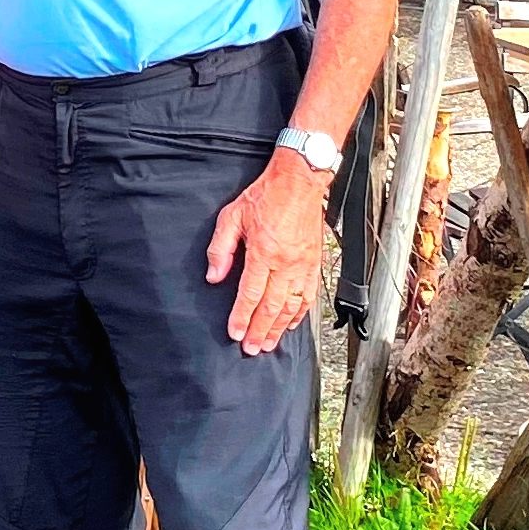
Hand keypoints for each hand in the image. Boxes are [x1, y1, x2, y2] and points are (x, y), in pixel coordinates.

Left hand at [204, 154, 331, 354]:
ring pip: (292, 306)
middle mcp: (286, 263)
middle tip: (251, 348)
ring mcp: (303, 264)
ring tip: (268, 343)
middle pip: (272, 306)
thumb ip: (221, 249)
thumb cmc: (265, 196)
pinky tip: (290, 324)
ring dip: (279, 328)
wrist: (299, 181)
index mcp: (264, 252)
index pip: (250, 293)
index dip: (241, 316)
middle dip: (259, 330)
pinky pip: (309, 295)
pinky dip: (299, 314)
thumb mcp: (232, 216)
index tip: (235, 334)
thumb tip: (214, 277)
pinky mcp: (314, 263)